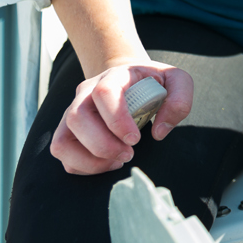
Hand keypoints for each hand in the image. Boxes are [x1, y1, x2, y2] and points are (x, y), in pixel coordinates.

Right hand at [50, 60, 192, 174]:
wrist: (129, 79)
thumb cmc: (154, 83)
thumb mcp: (176, 81)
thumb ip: (179, 99)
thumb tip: (159, 132)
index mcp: (114, 76)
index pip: (104, 93)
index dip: (117, 120)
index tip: (136, 139)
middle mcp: (86, 92)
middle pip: (77, 118)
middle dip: (103, 145)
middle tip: (129, 154)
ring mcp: (73, 111)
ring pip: (62, 140)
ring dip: (89, 160)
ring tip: (116, 161)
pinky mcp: (69, 130)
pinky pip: (62, 153)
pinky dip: (82, 166)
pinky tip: (107, 163)